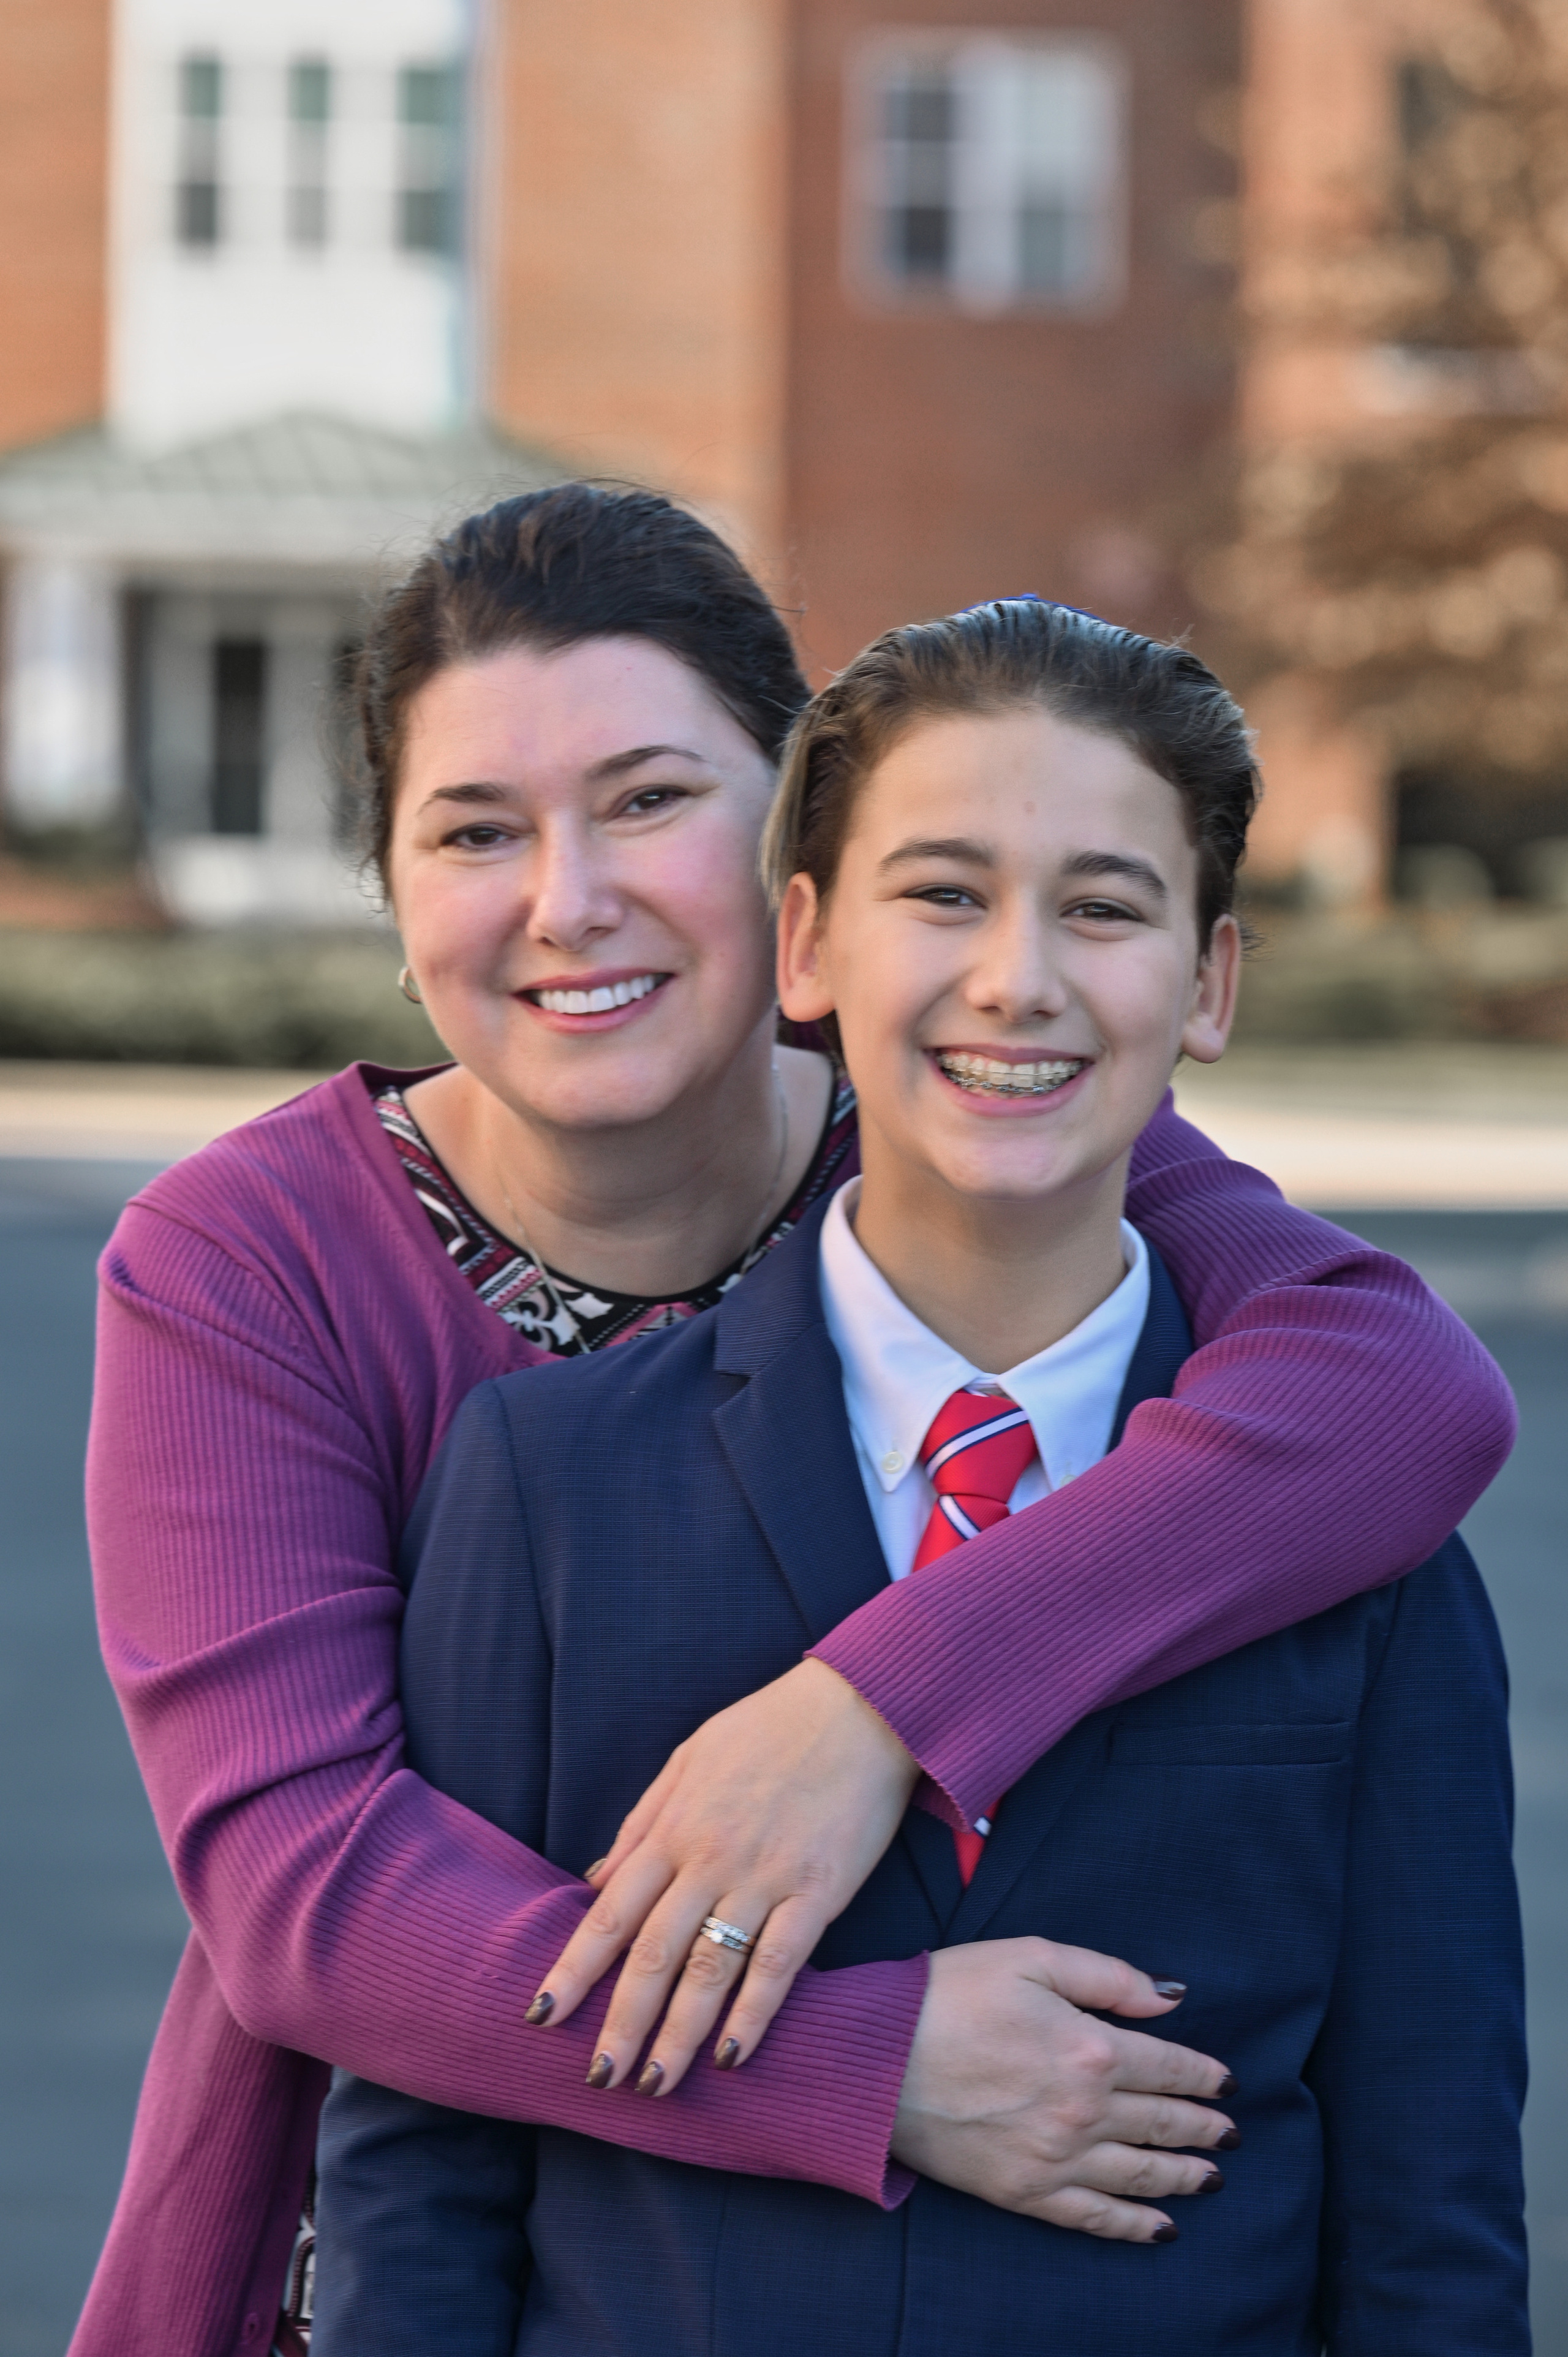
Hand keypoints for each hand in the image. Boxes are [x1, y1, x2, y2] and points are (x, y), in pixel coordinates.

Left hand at [527, 1659, 919, 2091]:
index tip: (541, 2014)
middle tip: (596, 2078)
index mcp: (675, 1828)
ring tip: (653, 2085)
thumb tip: (595, 1881)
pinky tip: (733, 2056)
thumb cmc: (768, 1728)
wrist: (860, 1706)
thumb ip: (641, 1823)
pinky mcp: (819, 1892)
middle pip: (653, 1954)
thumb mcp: (688, 1759)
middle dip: (621, 2021)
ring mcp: (765, 1878)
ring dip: (678, 2034)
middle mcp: (711, 1859)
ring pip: (709, 1970)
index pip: (611, 1912)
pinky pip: (779, 1964)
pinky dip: (753, 2014)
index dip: (574, 1967)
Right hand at [891, 1939, 1237, 2242]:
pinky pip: (1094, 2217)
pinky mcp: (1024, 2192)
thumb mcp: (1031, 1955)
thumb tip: (1172, 1997)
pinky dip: (1135, 2225)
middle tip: (1232, 2134)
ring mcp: (1055, 2158)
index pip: (1169, 2066)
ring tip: (1213, 2177)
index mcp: (1090, 2048)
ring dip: (1184, 2176)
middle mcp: (1084, 2111)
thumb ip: (1108, 1976)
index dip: (1204, 2075)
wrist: (875, 2056)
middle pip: (1163, 2124)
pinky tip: (1162, 2228)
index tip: (1227, 2083)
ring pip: (1140, 2174)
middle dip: (1205, 2128)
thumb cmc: (949, 1993)